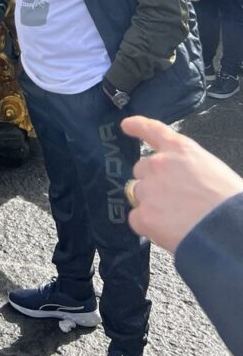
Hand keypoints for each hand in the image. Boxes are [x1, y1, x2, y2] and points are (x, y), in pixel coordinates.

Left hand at [121, 115, 242, 252]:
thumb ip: (189, 168)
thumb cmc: (230, 202)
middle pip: (142, 168)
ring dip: (150, 203)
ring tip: (174, 217)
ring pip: (137, 193)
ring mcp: (148, 189)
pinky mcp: (143, 215)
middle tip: (172, 198)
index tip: (126, 125)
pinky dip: (147, 225)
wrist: (229, 229)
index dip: (137, 126)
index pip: (152, 130)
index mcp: (180, 149)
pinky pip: (136, 218)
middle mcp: (159, 164)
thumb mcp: (213, 170)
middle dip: (152, 180)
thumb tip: (183, 181)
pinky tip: (166, 231)